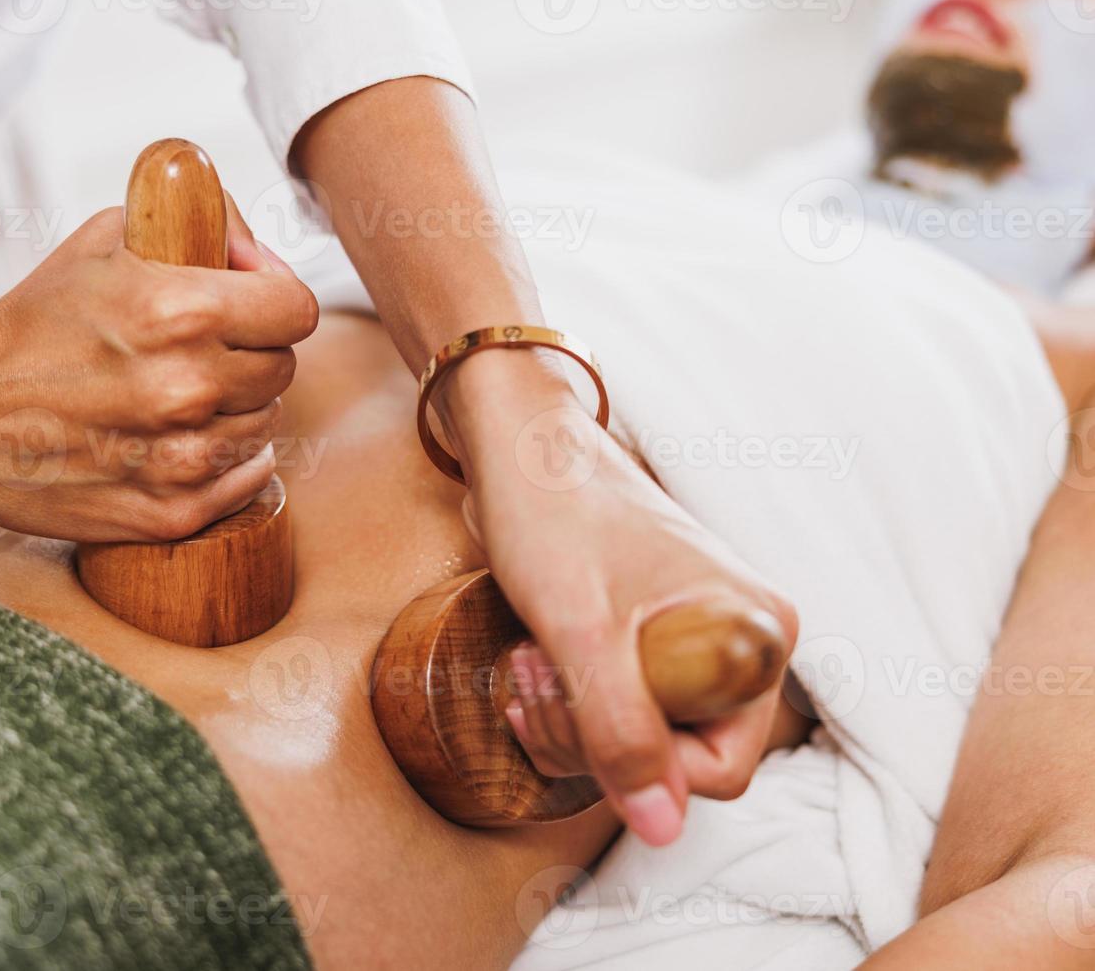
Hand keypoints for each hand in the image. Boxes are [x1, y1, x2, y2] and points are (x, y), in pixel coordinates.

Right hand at [0, 199, 318, 541]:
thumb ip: (194, 224)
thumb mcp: (105, 239)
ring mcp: (181, 458)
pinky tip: (189, 440)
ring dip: (236, 408)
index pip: (297, 308)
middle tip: (203, 350)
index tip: (249, 301)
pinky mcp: (168, 512)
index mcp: (181, 311)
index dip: (275, 298)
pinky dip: (230, 462)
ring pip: (265, 425)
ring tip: (182, 397)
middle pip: (283, 368)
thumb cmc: (31, 323)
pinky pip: (246, 481)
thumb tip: (257, 247)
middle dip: (251, 352)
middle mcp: (189, 388)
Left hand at [437, 349, 797, 845]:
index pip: (720, 769)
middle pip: (678, 759)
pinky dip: (569, 702)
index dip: (636, 763)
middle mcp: (741, 642)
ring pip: (640, 738)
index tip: (573, 707)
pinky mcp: (653, 635)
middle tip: (534, 680)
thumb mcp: (581, 634)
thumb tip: (663, 829)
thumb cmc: (554, 514)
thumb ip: (623, 733)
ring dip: (569, 721)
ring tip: (527, 664)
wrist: (518, 443)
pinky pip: (621, 705)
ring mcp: (696, 639)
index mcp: (755, 635)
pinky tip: (532, 665)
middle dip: (591, 739)